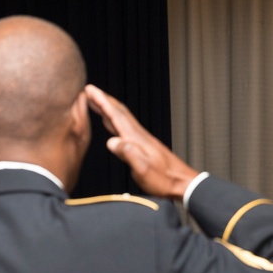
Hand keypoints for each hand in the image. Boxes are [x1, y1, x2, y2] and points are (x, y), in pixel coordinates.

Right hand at [85, 84, 199, 199]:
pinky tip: (111, 123)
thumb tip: (111, 141)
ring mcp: (142, 140)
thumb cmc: (164, 179)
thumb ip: (128, 154)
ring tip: (96, 102)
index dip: (101, 101)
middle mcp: (139, 135)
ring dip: (108, 108)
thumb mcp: (143, 170)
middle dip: (103, 100)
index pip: (116, 115)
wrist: (182, 183)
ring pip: (122, 119)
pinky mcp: (143, 146)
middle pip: (119, 112)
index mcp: (136, 139)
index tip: (89, 89)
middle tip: (89, 90)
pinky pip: (125, 128)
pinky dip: (115, 121)